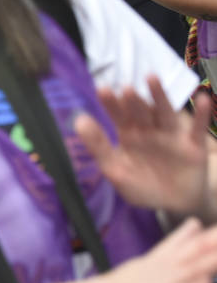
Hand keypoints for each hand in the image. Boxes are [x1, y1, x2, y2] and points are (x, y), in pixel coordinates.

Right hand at [64, 217, 216, 282]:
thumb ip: (144, 277)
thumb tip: (150, 276)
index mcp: (147, 266)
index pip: (177, 244)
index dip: (198, 234)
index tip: (209, 224)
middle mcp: (154, 272)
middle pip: (192, 251)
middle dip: (213, 240)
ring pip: (191, 268)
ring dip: (212, 259)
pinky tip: (205, 282)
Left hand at [75, 76, 213, 220]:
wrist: (173, 204)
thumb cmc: (142, 185)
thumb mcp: (116, 170)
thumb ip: (98, 147)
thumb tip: (78, 121)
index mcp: (129, 136)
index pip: (118, 116)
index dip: (111, 104)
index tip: (103, 89)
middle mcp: (150, 131)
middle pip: (140, 112)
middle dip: (132, 101)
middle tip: (125, 88)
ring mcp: (172, 137)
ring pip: (165, 114)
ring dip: (159, 97)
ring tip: (151, 78)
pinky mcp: (193, 146)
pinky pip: (198, 129)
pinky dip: (201, 115)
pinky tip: (203, 99)